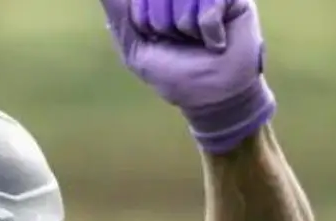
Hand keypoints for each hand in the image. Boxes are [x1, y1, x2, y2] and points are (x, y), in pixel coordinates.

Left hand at [100, 0, 273, 152]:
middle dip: (165, 25)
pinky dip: (210, 31)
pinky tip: (217, 41)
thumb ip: (119, 13)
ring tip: (199, 40)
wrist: (213, 96)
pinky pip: (210, 3)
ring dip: (188, 29)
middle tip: (181, 40)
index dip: (144, 21)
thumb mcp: (136, 47)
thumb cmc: (173, 72)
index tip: (158, 38)